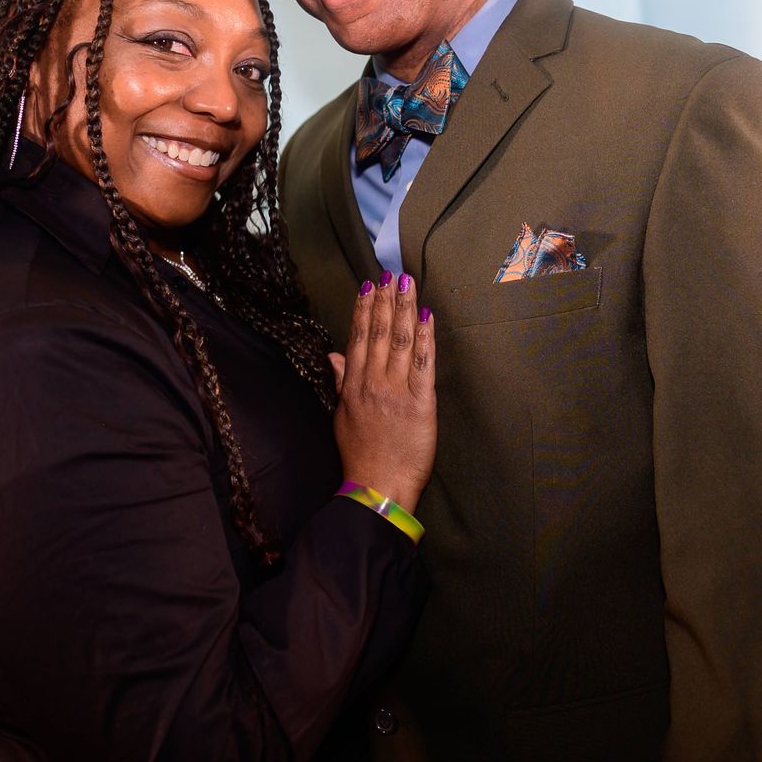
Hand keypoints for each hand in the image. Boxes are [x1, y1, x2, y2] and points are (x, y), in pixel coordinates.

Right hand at [329, 272, 435, 511]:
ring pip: (399, 342)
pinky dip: (425, 339)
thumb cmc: (360, 456)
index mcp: (353, 386)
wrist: (377, 488)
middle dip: (385, 300)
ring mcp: (396, 392)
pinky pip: (423, 364)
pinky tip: (427, 317)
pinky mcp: (420, 403)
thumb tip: (334, 354)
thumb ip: (341, 381)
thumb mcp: (342, 416)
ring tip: (406, 283)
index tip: (368, 285)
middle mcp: (372, 383)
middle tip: (390, 273)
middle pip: (378, 333)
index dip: (363, 309)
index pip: (357, 339)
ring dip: (404, 309)